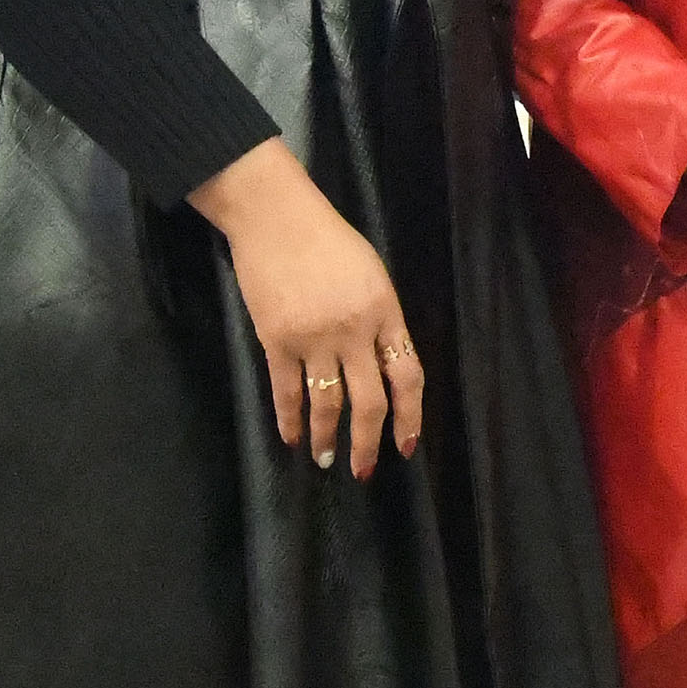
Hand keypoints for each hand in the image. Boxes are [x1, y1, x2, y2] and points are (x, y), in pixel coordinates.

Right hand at [193, 137, 423, 479]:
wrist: (276, 217)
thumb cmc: (328, 238)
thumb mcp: (370, 273)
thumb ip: (380, 318)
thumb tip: (382, 363)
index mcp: (385, 310)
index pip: (407, 374)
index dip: (410, 416)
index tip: (407, 445)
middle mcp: (354, 330)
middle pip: (370, 400)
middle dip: (368, 442)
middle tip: (364, 470)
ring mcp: (314, 338)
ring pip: (327, 404)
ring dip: (328, 438)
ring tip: (326, 459)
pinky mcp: (277, 340)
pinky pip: (287, 392)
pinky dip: (290, 420)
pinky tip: (292, 437)